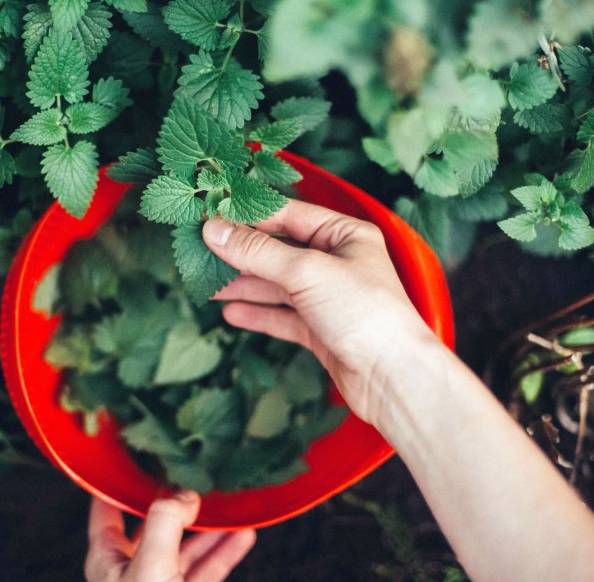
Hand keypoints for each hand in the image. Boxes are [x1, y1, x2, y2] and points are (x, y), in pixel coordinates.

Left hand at [84, 491, 255, 581]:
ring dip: (208, 527)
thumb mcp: (150, 566)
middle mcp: (131, 571)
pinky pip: (206, 572)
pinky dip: (224, 553)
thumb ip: (165, 522)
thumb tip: (184, 495)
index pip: (107, 509)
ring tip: (229, 502)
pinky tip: (243, 536)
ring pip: (185, 548)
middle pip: (153, 525)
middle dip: (176, 501)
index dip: (120, 481)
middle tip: (195, 474)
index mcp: (107, 559)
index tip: (139, 454)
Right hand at [202, 199, 443, 425]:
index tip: (210, 216)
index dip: (248, 216)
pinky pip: (282, 316)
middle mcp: (338, 263)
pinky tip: (231, 312)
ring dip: (243, 285)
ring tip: (208, 285)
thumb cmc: (366, 314)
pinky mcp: (322, 331)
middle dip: (241, 254)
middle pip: (279, 251)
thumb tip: (214, 229)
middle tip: (201, 252)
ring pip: (277, 286)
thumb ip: (257, 251)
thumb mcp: (305, 272)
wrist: (392, 377)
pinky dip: (258, 314)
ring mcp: (329, 298)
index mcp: (345, 236)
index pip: (288, 215)